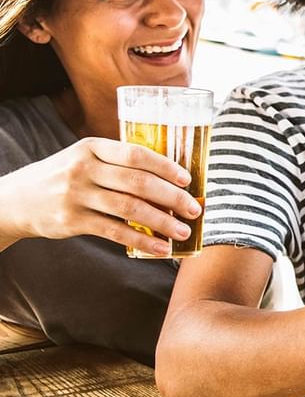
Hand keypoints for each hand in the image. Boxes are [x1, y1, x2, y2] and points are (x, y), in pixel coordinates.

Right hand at [0, 137, 200, 255]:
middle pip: (138, 182)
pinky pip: (115, 232)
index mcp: (91, 147)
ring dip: (162, 222)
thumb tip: (170, 179)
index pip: (136, 154)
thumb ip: (118, 164)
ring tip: (183, 231)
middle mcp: (83, 169)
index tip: (188, 179)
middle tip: (195, 209)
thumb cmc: (65, 177)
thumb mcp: (84, 159)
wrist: (17, 200)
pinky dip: (141, 241)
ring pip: (130, 209)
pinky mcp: (72, 221)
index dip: (166, 166)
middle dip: (172, 197)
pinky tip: (160, 248)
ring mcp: (76, 195)